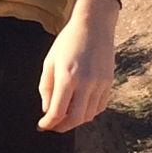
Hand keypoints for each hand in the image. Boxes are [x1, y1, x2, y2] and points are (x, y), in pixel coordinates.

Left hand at [38, 0, 119, 131]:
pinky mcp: (109, 82)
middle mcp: (86, 83)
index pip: (57, 112)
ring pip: (89, 115)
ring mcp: (100, 83)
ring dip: (76, 120)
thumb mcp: (50, 62)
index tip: (42, 125)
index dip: (48, 123)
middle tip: (53, 126)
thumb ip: (46, 88)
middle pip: (75, 119)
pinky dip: (89, 112)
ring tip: (65, 114)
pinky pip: (100, 106)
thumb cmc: (67, 42)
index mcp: (67, 77)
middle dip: (62, 127)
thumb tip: (47, 110)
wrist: (94, 25)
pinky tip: (80, 106)